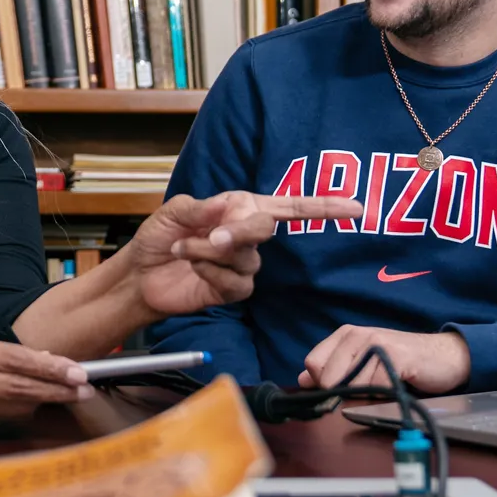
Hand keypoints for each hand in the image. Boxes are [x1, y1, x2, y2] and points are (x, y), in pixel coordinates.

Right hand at [0, 323, 92, 426]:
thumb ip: (3, 349)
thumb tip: (43, 361)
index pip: (17, 362)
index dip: (51, 370)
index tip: (78, 373)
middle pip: (20, 391)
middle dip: (57, 391)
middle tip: (85, 390)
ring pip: (15, 409)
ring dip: (44, 401)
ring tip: (69, 394)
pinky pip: (2, 417)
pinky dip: (22, 408)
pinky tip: (36, 401)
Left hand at [117, 192, 367, 319]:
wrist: (141, 275)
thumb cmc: (158, 238)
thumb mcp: (173, 213)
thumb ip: (203, 209)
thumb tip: (234, 209)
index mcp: (240, 208)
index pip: (290, 206)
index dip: (324, 206)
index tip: (355, 207)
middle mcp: (248, 235)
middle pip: (267, 229)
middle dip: (240, 231)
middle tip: (211, 237)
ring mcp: (243, 264)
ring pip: (245, 258)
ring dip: (210, 253)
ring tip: (185, 250)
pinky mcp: (233, 290)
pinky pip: (236, 283)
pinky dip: (211, 272)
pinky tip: (194, 269)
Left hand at [299, 326, 470, 393]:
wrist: (444, 356)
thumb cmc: (402, 362)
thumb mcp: (363, 362)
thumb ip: (333, 369)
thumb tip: (302, 380)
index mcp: (345, 335)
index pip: (313, 364)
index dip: (323, 384)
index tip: (343, 390)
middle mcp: (357, 334)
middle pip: (327, 378)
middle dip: (344, 393)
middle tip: (368, 389)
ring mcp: (376, 344)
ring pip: (350, 386)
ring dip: (366, 396)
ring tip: (384, 386)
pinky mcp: (395, 357)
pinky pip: (374, 388)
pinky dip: (383, 396)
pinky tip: (396, 386)